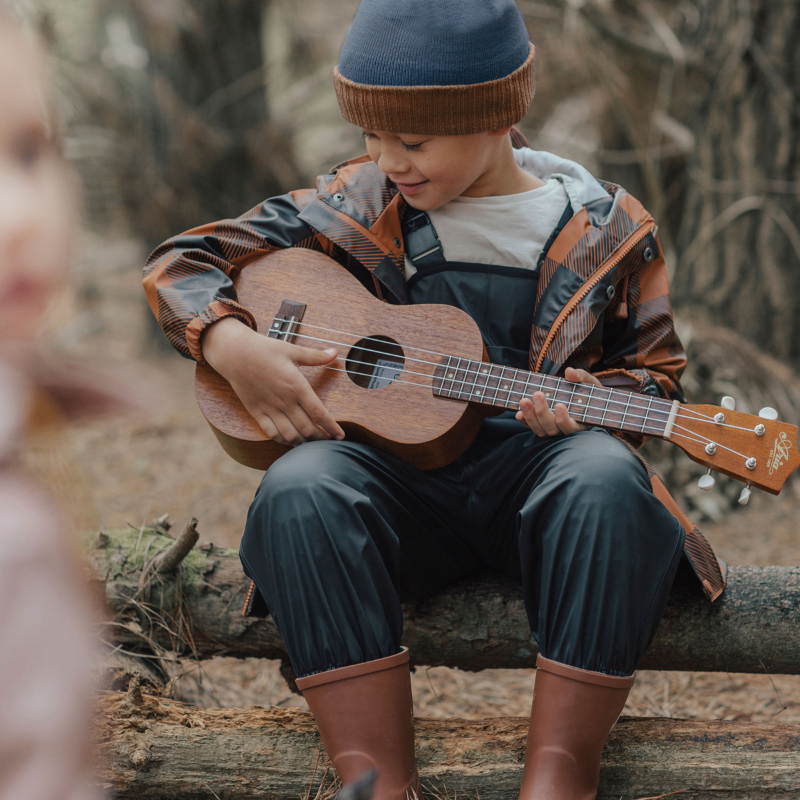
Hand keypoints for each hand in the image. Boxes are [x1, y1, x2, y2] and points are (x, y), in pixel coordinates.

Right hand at [201, 317, 344, 445]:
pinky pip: (272, 433)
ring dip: (303, 442)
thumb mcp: (292, 350)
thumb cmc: (264, 349)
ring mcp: (270, 408)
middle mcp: (285, 401)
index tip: (340, 436)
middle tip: (329, 443)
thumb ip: (315, 356)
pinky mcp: (256, 412)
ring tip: (312, 445)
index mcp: (297, 386)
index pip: (319, 413)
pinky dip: (283, 440)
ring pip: (290, 435)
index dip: (331, 428)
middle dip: (321, 439)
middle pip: (307, 428)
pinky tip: (291, 441)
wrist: (234, 353)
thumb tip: (335, 353)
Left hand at [516, 367, 602, 436]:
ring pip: (541, 431)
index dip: (564, 419)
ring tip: (524, 401)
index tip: (559, 405)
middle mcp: (566, 430)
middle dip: (542, 413)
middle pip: (553, 429)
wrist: (582, 396)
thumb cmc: (588, 390)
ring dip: (530, 417)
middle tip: (538, 394)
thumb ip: (581, 377)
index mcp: (581, 422)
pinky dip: (525, 422)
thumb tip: (569, 372)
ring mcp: (554, 430)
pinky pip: (532, 428)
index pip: (571, 427)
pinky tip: (518, 413)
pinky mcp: (542, 427)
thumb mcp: (589, 382)